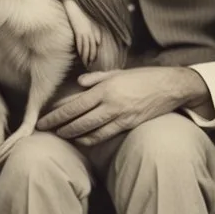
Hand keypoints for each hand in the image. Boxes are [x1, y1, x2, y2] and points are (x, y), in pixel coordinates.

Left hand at [36, 66, 209, 145]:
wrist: (170, 86)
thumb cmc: (143, 77)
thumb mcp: (118, 72)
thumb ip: (97, 78)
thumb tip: (79, 83)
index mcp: (105, 88)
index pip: (74, 105)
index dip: (57, 114)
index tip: (44, 119)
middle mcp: (110, 103)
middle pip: (79, 119)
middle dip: (59, 126)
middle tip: (45, 129)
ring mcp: (120, 115)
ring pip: (91, 130)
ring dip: (73, 134)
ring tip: (60, 135)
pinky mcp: (129, 124)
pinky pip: (106, 134)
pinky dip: (91, 139)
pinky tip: (82, 140)